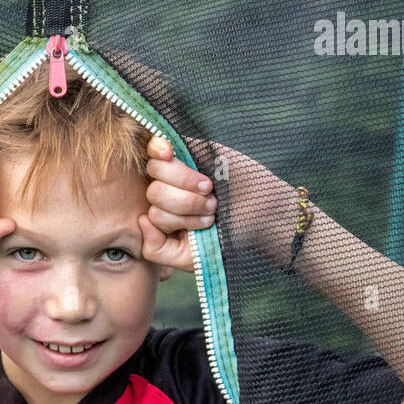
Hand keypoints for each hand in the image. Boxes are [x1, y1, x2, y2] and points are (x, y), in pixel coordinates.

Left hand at [141, 134, 293, 266]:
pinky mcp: (185, 147)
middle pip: (154, 193)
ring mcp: (174, 169)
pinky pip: (156, 145)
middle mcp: (165, 193)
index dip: (176, 222)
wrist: (261, 211)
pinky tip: (171, 154)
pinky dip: (161, 150)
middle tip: (212, 207)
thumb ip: (156, 250)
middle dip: (185, 204)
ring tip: (210, 190)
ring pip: (157, 171)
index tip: (206, 226)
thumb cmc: (225, 236)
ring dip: (187, 185)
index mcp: (163, 218)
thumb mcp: (189, 258)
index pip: (150, 216)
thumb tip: (141, 220)